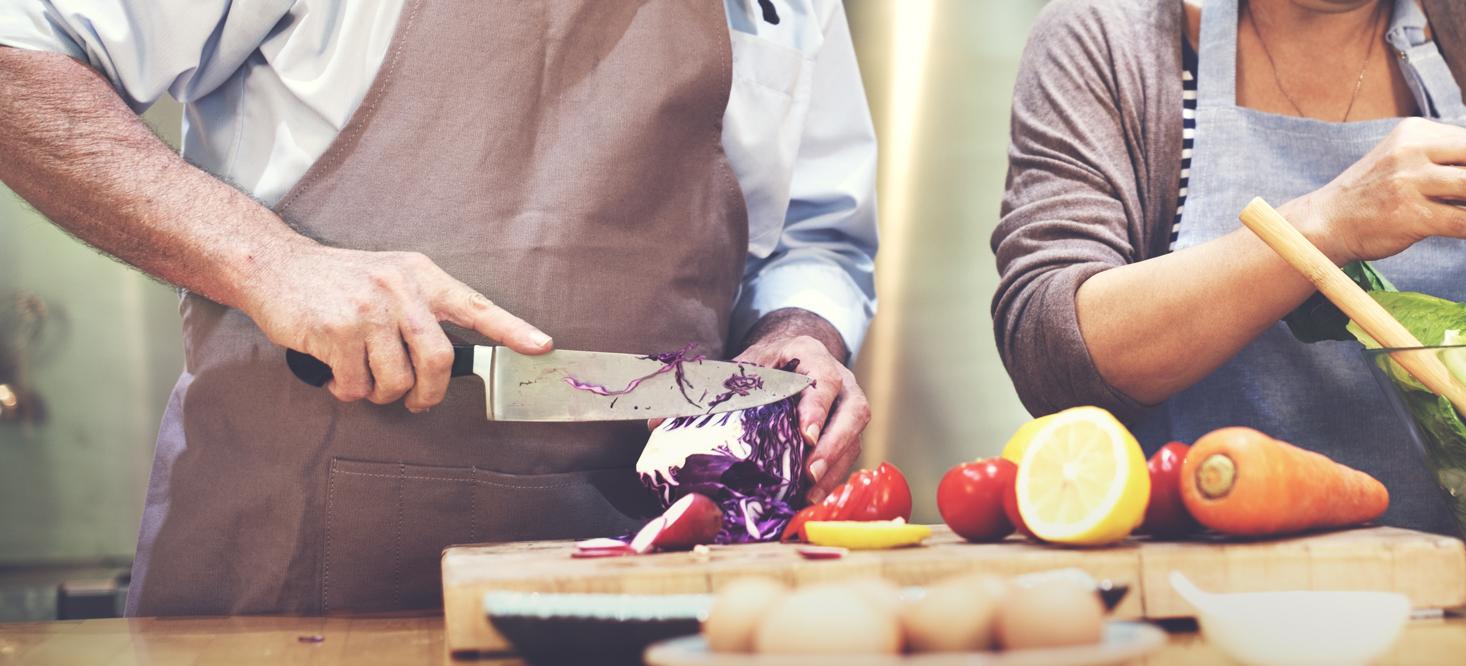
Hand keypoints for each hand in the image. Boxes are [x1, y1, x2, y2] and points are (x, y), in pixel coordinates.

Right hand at [242, 244, 550, 410]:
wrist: (274, 266)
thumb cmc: (338, 280)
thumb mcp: (389, 274)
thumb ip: (421, 307)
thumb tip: (448, 359)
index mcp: (420, 275)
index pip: (475, 305)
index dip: (511, 329)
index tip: (542, 346)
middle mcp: (399, 288)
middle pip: (439, 360)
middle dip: (430, 394)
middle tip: (416, 402)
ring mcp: (368, 309)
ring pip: (398, 380)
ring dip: (381, 393)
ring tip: (363, 378)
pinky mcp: (336, 331)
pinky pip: (358, 385)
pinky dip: (349, 391)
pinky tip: (337, 374)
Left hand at [735, 309, 867, 502]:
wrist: (791, 357)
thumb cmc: (768, 363)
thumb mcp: (753, 362)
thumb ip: (742, 380)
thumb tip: (719, 404)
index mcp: (814, 356)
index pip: (824, 380)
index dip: (817, 408)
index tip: (806, 435)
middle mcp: (842, 381)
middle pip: (853, 412)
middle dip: (833, 445)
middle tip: (811, 472)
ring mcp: (849, 407)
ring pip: (854, 438)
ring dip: (834, 468)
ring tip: (811, 495)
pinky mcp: (848, 431)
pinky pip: (847, 456)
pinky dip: (831, 478)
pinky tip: (812, 496)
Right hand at [1292, 118, 1465, 263]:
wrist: (1325, 222)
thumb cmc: (1371, 194)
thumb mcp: (1401, 160)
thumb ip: (1441, 160)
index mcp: (1413, 132)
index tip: (1462, 184)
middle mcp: (1409, 152)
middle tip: (1464, 195)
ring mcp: (1408, 183)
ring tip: (1462, 207)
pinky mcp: (1410, 215)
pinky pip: (1462, 222)